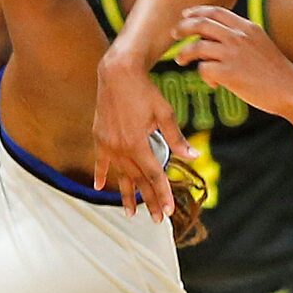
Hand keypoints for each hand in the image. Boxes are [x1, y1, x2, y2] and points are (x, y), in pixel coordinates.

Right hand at [92, 52, 189, 220]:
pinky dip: (101, 174)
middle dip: (149, 200)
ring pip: (121, 175)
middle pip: (138, 180)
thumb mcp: (165, 114)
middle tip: (157, 219)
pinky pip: (101, 161)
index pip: (154, 176)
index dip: (163, 194)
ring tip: (131, 213)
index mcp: (138, 145)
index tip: (169, 211)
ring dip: (127, 194)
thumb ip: (177, 139)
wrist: (118, 74)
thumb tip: (193, 156)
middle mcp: (121, 149)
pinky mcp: (99, 138)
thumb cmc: (145, 91)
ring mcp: (108, 145)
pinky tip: (99, 187)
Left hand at [182, 5, 292, 114]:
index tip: (186, 16)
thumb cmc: (276, 71)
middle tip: (174, 34)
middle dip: (183, 27)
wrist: (291, 89)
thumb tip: (217, 37)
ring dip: (185, 54)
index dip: (197, 11)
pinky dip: (204, 77)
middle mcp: (238, 36)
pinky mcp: (228, 73)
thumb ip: (242, 37)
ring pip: (197, 47)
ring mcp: (233, 54)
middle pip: (201, 24)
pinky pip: (204, 69)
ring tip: (181, 61)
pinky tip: (214, 84)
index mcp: (247, 27)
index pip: (216, 11)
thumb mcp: (260, 44)